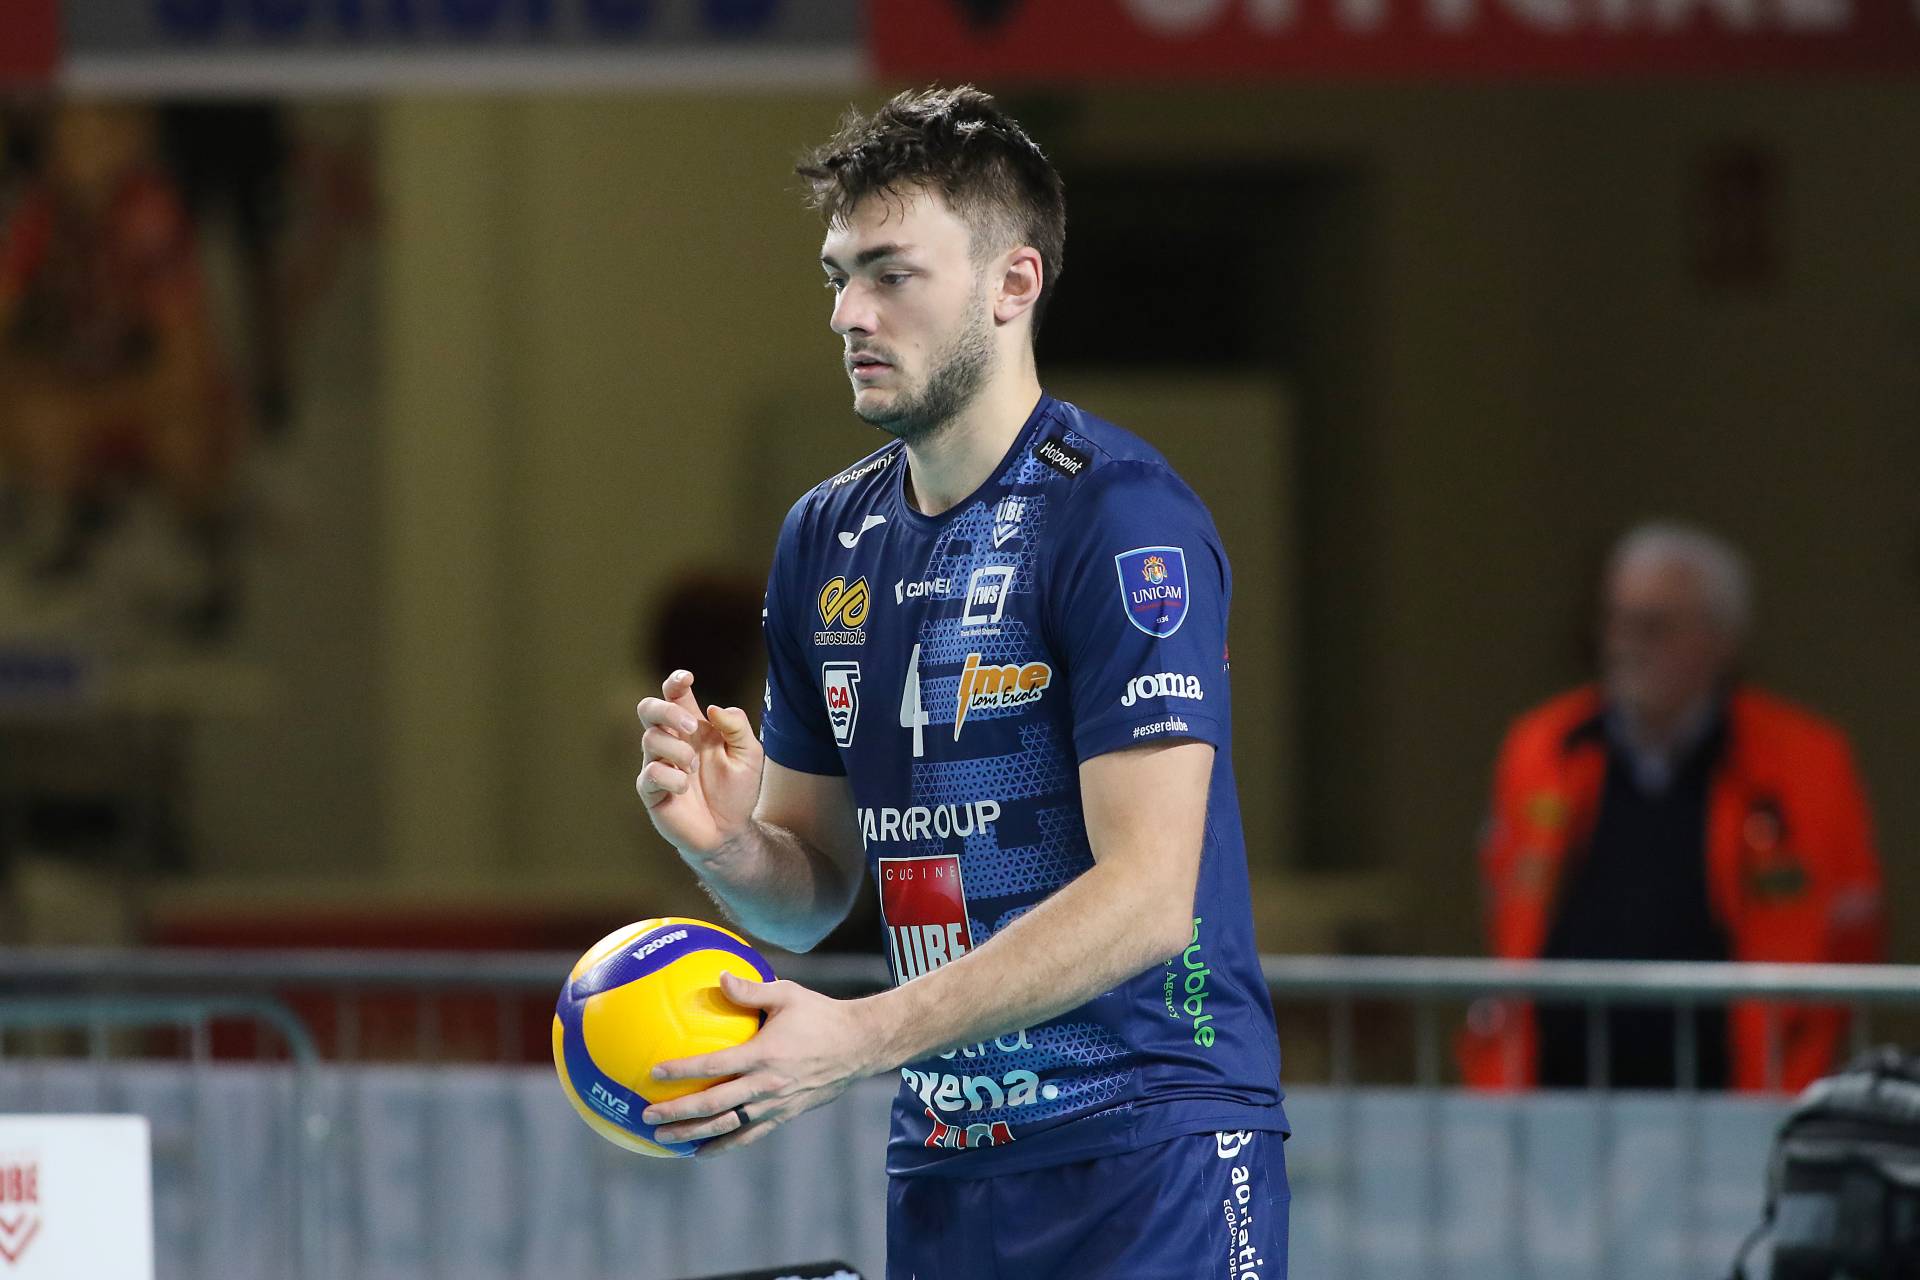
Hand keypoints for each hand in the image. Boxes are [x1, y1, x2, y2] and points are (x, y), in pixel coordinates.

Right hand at [636, 670, 764, 856]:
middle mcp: (671, 742)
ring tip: (693, 767)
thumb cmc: (737, 790)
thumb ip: (736, 727)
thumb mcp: (749, 754)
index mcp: (693, 728)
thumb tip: (714, 708)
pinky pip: (649, 774)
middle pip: (648, 709)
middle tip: (693, 726)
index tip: (686, 678)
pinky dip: (669, 777)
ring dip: (676, 750)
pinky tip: (684, 787)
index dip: (675, 682)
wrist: (729, 831)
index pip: (674, 695)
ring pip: (649, 739)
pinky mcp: (651, 791)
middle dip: (667, 710)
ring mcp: (658, 765)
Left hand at [641, 972, 884, 1156]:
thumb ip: (751, 989)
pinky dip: (724, 1145)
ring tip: (666, 1140)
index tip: (654, 1073)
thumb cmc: (821, 1015)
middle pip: (714, 1106)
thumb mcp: (788, 994)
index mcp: (763, 1054)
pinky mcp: (784, 1115)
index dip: (683, 1070)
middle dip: (678, 1114)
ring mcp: (775, 1105)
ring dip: (694, 1135)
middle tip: (647, 1117)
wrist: (860, 1046)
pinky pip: (750, 1135)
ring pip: (728, 1127)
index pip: (714, 1065)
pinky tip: (702, 1151)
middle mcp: (766, 1085)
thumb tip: (719, 977)